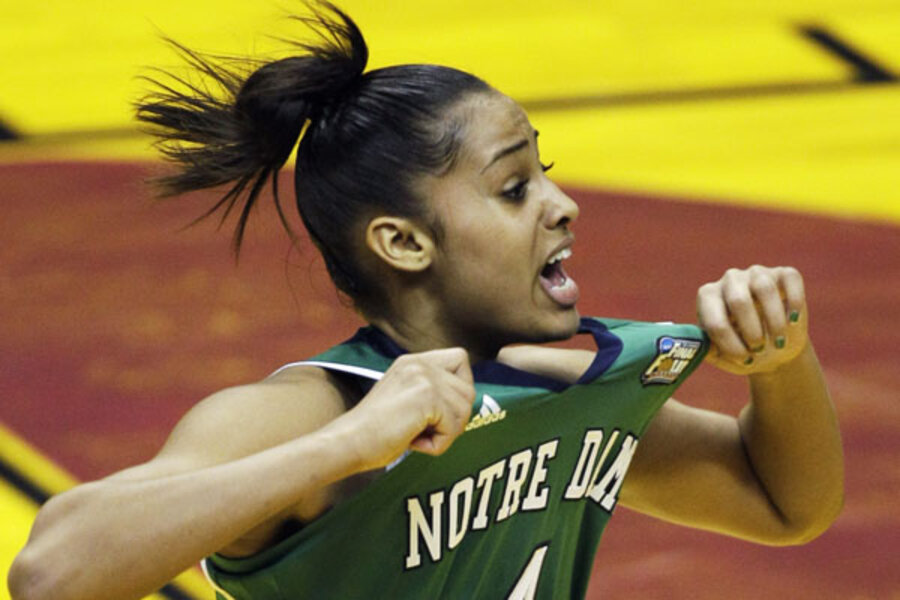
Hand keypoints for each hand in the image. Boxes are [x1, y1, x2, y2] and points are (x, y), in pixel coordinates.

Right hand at [342, 348, 475, 469]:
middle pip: (468, 390)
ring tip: (417, 436)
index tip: (442, 410)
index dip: (461, 386)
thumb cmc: (374, 431)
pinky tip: (414, 443)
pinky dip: (438, 444)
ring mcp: (424, 377)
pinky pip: (453, 426)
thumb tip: (465, 403)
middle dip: (455, 418)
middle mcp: (420, 363)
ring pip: (464, 410)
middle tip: (426, 430)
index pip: (461, 359)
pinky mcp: (426, 396)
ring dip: (446, 433)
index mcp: (413, 361)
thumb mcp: (404, 398)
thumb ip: (431, 392)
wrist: (349, 441)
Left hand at [697, 265, 807, 374]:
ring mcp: (756, 273)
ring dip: (774, 321)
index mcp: (707, 297)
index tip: (744, 360)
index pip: (714, 320)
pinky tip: (793, 321)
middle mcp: (729, 280)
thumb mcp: (725, 357)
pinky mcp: (783, 273)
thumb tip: (705, 347)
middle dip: (751, 332)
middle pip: (738, 301)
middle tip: (760, 350)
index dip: (729, 344)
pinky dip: (794, 302)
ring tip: (779, 342)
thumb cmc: (744, 351)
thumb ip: (709, 352)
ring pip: (764, 289)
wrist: (774, 348)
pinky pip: (790, 279)